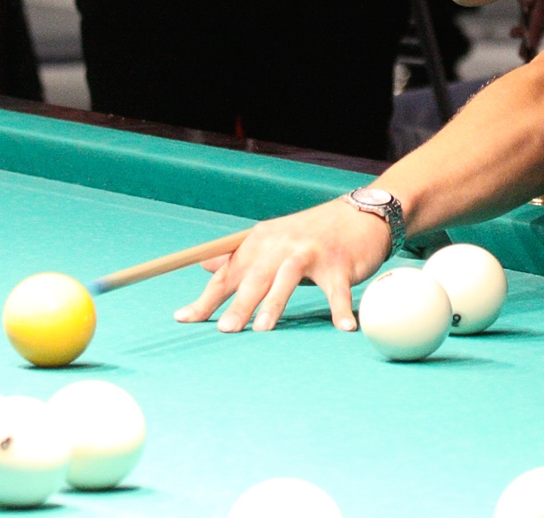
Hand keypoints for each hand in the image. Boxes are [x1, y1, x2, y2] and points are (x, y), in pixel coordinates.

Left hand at [174, 198, 392, 332]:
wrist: (360, 214)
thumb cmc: (311, 235)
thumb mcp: (273, 241)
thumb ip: (240, 257)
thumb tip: (204, 265)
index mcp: (262, 241)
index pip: (229, 273)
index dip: (206, 297)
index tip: (183, 318)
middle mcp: (283, 244)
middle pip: (256, 276)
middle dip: (239, 303)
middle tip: (225, 329)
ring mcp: (312, 252)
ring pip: (289, 277)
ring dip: (276, 302)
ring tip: (263, 329)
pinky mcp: (340, 263)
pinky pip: (339, 289)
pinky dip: (341, 308)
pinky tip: (343, 327)